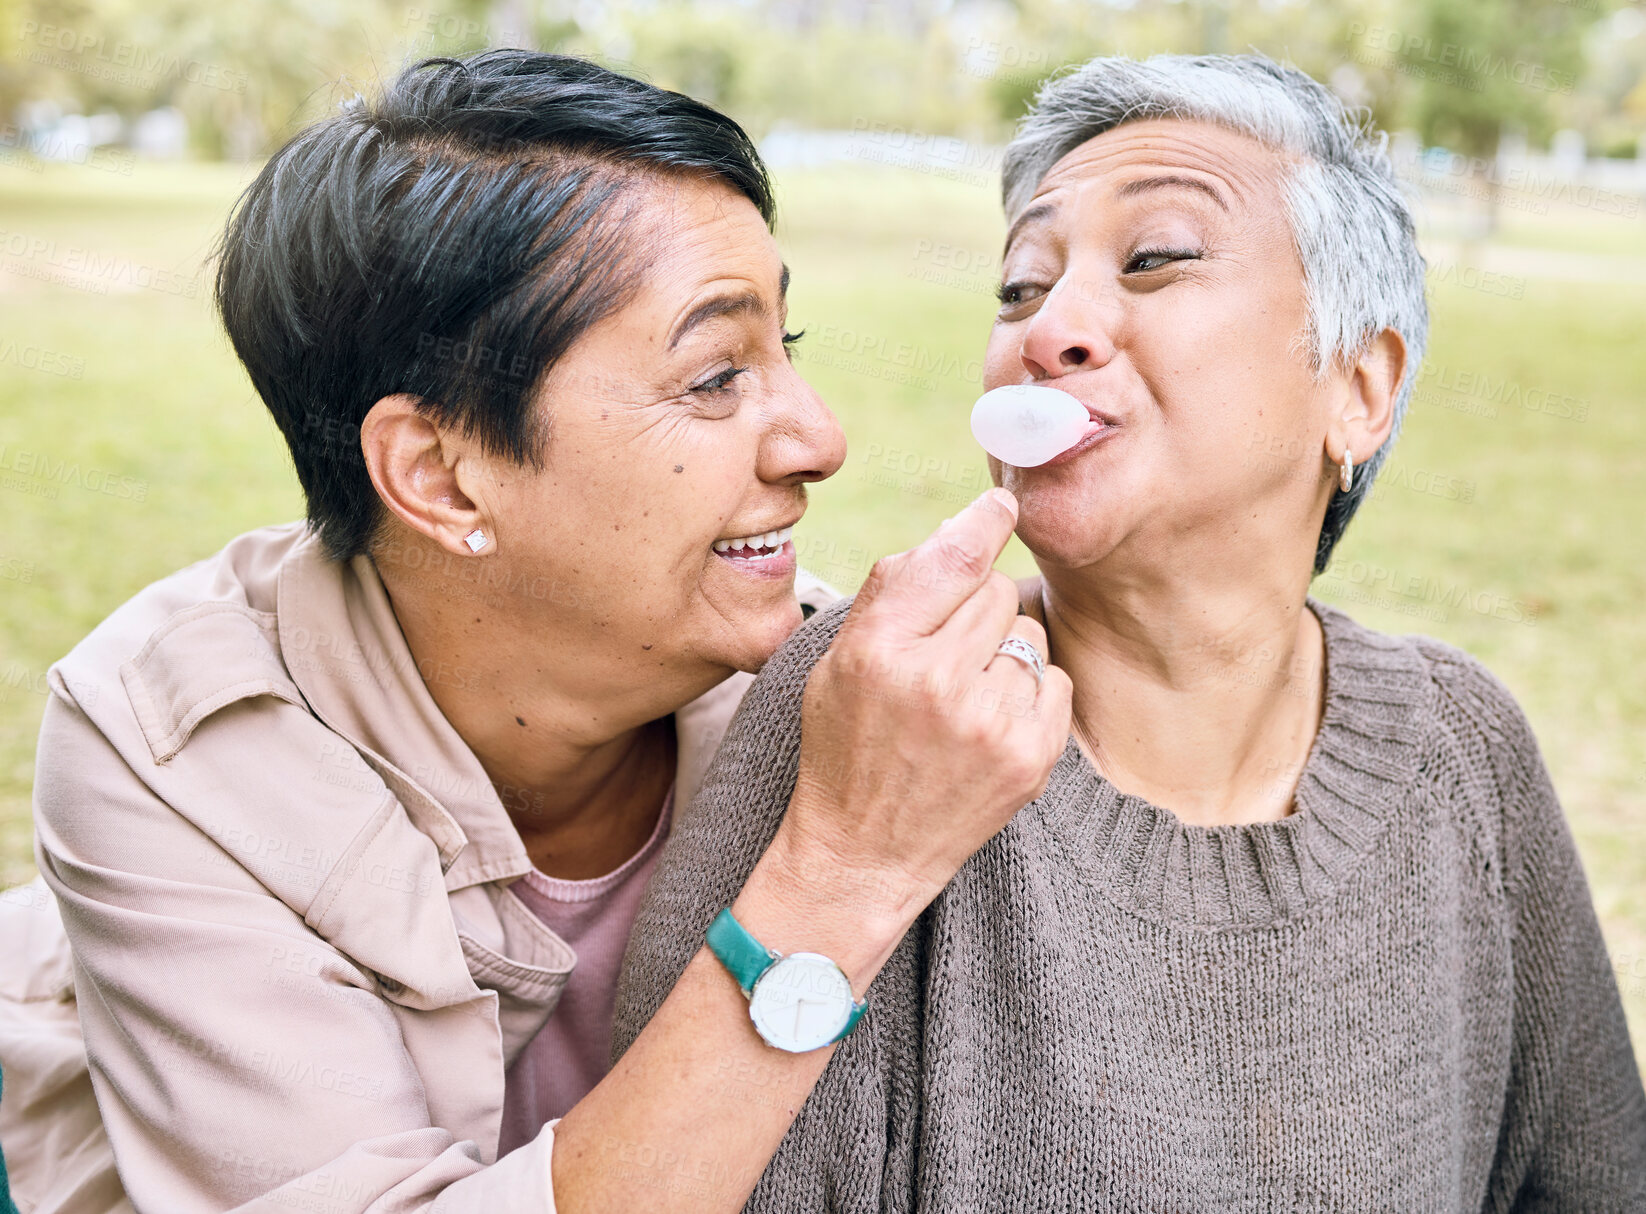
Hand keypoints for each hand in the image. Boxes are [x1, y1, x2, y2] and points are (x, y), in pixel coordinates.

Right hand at [777, 487, 1073, 919]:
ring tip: (963, 697)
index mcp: (881, 649)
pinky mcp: (1029, 756)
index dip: (983, 523)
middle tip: (945, 655)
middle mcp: (937, 680)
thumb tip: (963, 529)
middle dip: (976, 610)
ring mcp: (989, 722)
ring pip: (1028, 633)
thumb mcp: (837, 663)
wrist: (862, 855)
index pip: (954, 558)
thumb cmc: (845, 748)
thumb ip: (892, 593)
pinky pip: (1056, 680)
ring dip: (1004, 652)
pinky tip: (990, 723)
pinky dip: (1030, 692)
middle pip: (995, 591)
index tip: (1002, 505)